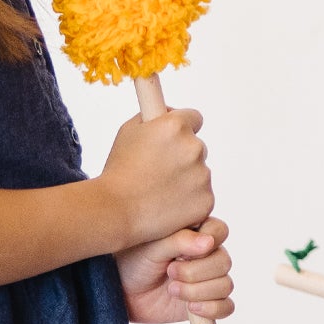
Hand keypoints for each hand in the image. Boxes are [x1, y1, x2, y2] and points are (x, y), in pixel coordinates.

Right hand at [99, 105, 213, 246]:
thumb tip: (169, 112)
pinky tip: (167, 204)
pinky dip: (189, 200)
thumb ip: (153, 118)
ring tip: (158, 190)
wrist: (116, 210)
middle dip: (182, 156)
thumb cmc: (118, 171)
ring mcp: (203, 175)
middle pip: (197, 147)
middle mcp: (194, 147)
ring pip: (200, 173)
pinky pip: (202, 195)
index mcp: (175, 126)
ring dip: (186, 179)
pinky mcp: (206, 200)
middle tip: (158, 170)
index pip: (195, 118)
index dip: (184, 128)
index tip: (175, 138)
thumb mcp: (129, 131)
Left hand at [117, 217, 233, 323]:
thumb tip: (209, 242)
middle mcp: (207, 256)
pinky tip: (190, 307)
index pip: (219, 231)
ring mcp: (208, 280)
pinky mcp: (207, 303)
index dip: (210, 240)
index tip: (185, 251)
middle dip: (196, 271)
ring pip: (225, 285)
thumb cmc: (134, 262)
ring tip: (172, 289)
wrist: (122, 292)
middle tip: (170, 271)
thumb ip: (180, 241)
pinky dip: (211, 309)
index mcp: (196, 234)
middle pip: (224, 262)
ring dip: (198, 290)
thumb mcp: (152, 247)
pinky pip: (226, 307)